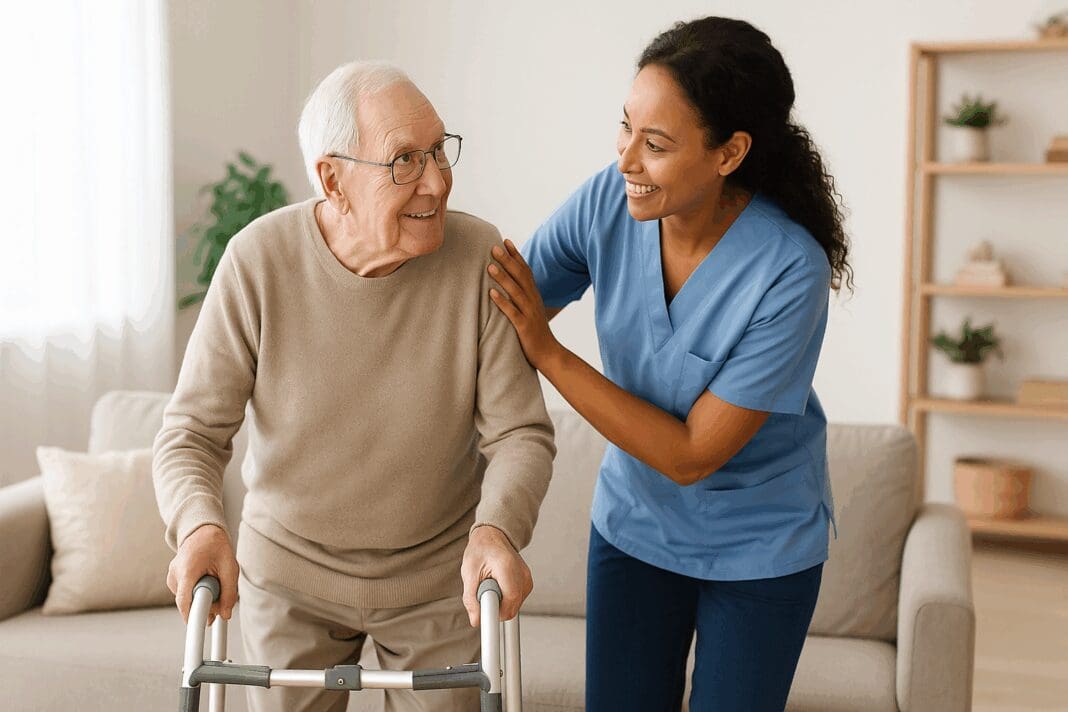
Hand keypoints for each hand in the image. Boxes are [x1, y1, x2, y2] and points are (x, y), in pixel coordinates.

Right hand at [166, 523, 239, 624]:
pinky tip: (205, 579)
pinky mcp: (173, 580)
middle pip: (189, 602)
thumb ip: (229, 592)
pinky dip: (197, 592)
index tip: (198, 627)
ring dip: (203, 596)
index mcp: (187, 569)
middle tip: (221, 592)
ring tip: (212, 578)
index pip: (184, 600)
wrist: (202, 531)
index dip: (192, 616)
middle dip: (207, 603)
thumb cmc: (216, 545)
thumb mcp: (230, 566)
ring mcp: (172, 577)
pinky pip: (186, 594)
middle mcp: (175, 574)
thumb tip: (226, 614)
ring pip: (188, 599)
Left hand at [460, 525, 532, 626]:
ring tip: (490, 586)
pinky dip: (505, 599)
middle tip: (483, 593)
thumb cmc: (481, 551)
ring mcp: (527, 579)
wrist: (493, 537)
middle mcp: (522, 573)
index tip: (487, 621)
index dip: (497, 614)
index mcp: (507, 567)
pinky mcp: (528, 583)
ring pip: (514, 607)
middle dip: (495, 608)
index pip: (509, 602)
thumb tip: (476, 620)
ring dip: (500, 603)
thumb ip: (471, 598)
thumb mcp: (469, 573)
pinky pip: (516, 601)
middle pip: (512, 608)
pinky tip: (498, 586)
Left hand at [488, 240, 560, 370]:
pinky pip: (512, 312)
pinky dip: (502, 302)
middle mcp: (533, 301)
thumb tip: (510, 284)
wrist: (550, 355)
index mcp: (534, 295)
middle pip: (520, 276)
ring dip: (503, 278)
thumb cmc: (536, 333)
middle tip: (494, 248)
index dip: (516, 255)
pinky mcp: (524, 327)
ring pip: (516, 292)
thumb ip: (523, 297)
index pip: (525, 270)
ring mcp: (530, 313)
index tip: (505, 241)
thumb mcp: (531, 311)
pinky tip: (491, 293)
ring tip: (490, 266)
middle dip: (507, 261)